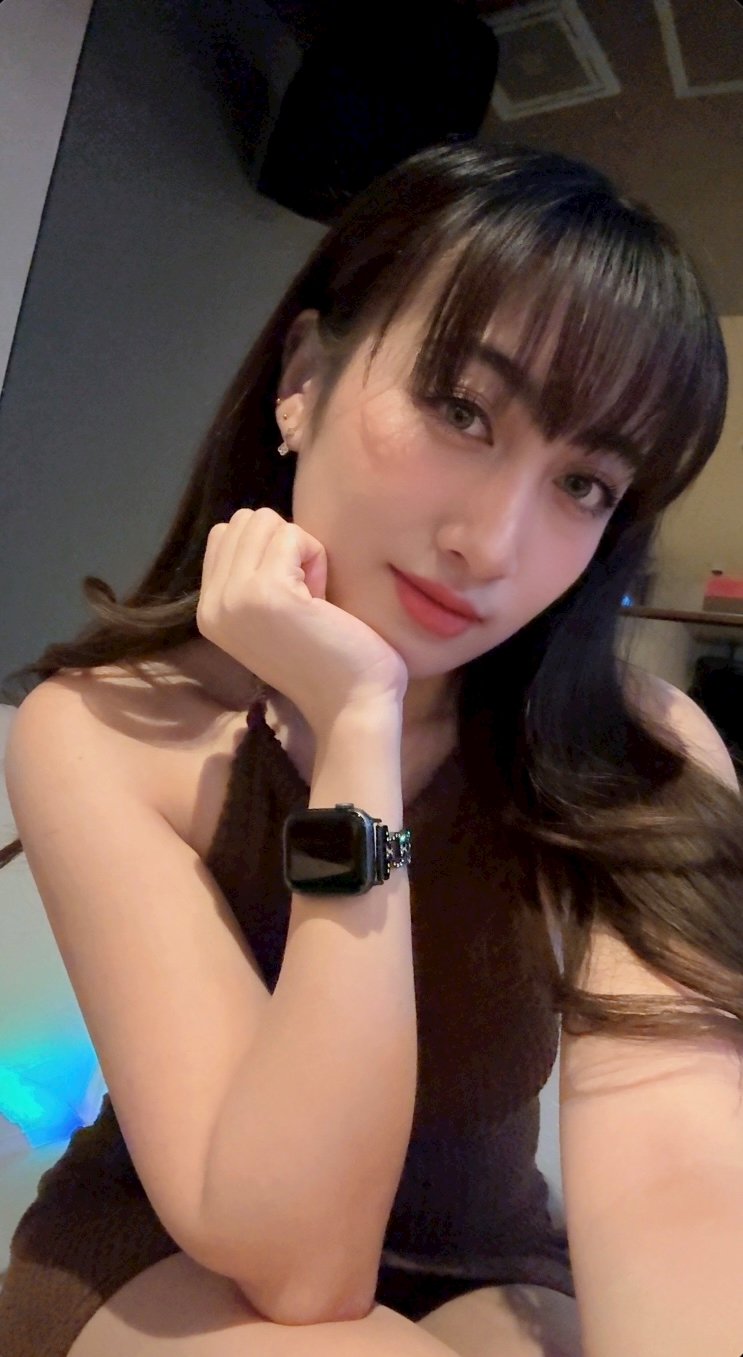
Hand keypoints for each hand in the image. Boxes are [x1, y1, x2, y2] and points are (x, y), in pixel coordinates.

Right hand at [196, 508, 407, 734]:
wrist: (353, 704)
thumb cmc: (328, 659)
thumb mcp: (270, 614)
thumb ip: (251, 576)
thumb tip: (263, 526)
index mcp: (209, 610)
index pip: (225, 534)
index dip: (269, 550)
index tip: (292, 595)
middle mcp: (211, 604)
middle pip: (245, 521)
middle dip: (284, 546)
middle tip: (305, 596)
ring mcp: (234, 598)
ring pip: (265, 522)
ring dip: (300, 550)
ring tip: (312, 598)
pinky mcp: (266, 593)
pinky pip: (292, 535)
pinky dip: (316, 557)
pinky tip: (322, 599)